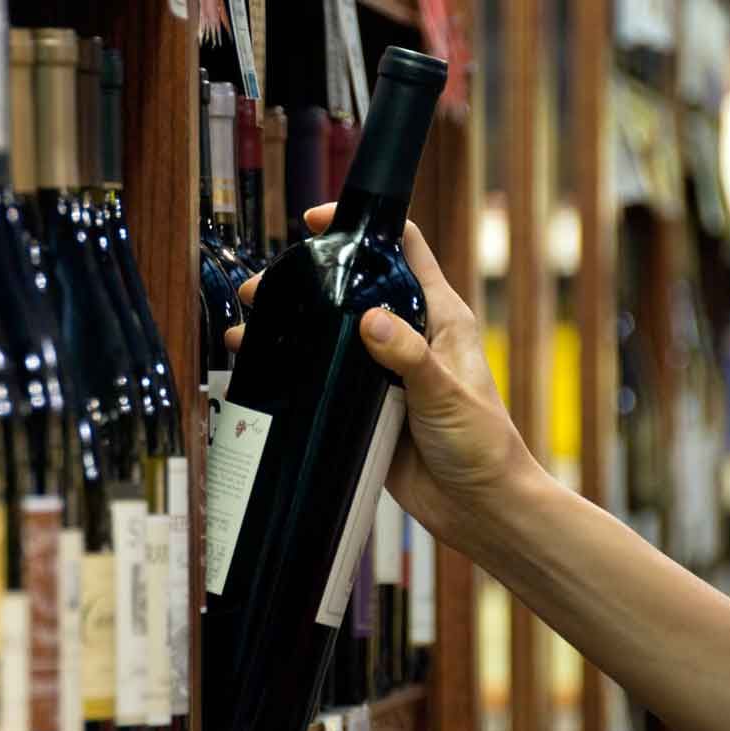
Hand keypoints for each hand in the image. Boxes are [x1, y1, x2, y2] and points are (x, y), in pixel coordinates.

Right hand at [227, 203, 541, 543]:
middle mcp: (408, 337)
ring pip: (330, 333)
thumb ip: (409, 357)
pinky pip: (324, 377)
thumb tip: (370, 320)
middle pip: (353, 289)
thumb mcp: (446, 395)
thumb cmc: (482, 446)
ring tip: (247, 326)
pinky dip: (293, 368)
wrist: (477, 508)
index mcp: (439, 318)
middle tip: (263, 285)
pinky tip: (262, 368)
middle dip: (306, 280)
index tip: (319, 222)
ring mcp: (382, 372)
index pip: (403, 250)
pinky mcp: (364, 406)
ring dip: (291, 325)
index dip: (365, 226)